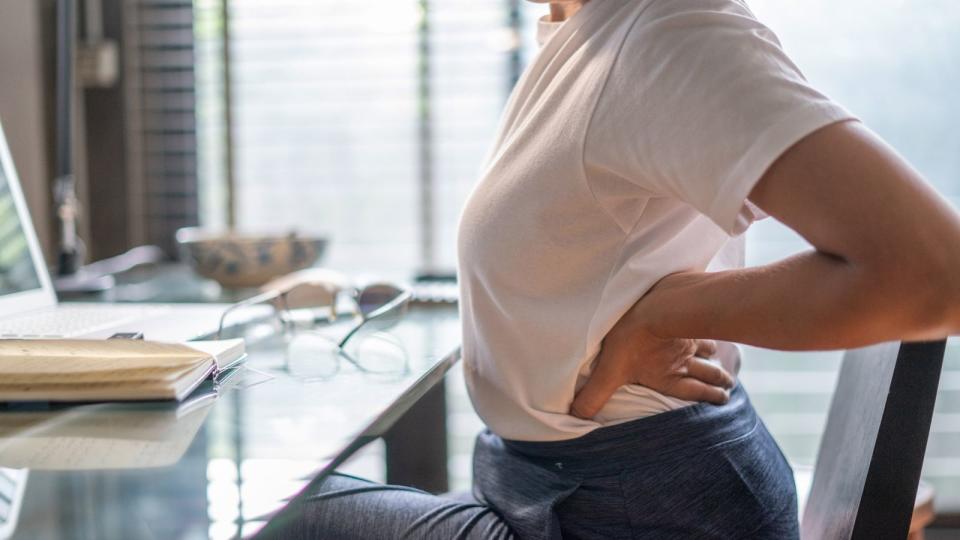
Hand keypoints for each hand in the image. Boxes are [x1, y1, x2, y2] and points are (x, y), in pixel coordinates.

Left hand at [570, 298, 733, 418]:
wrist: (657, 303)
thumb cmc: (632, 337)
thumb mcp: (609, 370)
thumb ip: (594, 395)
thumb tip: (576, 418)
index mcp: (668, 376)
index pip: (693, 392)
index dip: (708, 397)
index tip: (723, 401)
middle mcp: (683, 360)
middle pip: (708, 374)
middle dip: (718, 381)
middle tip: (729, 387)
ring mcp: (689, 338)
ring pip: (709, 350)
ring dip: (715, 358)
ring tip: (722, 361)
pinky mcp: (689, 316)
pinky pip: (704, 324)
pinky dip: (710, 326)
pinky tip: (709, 322)